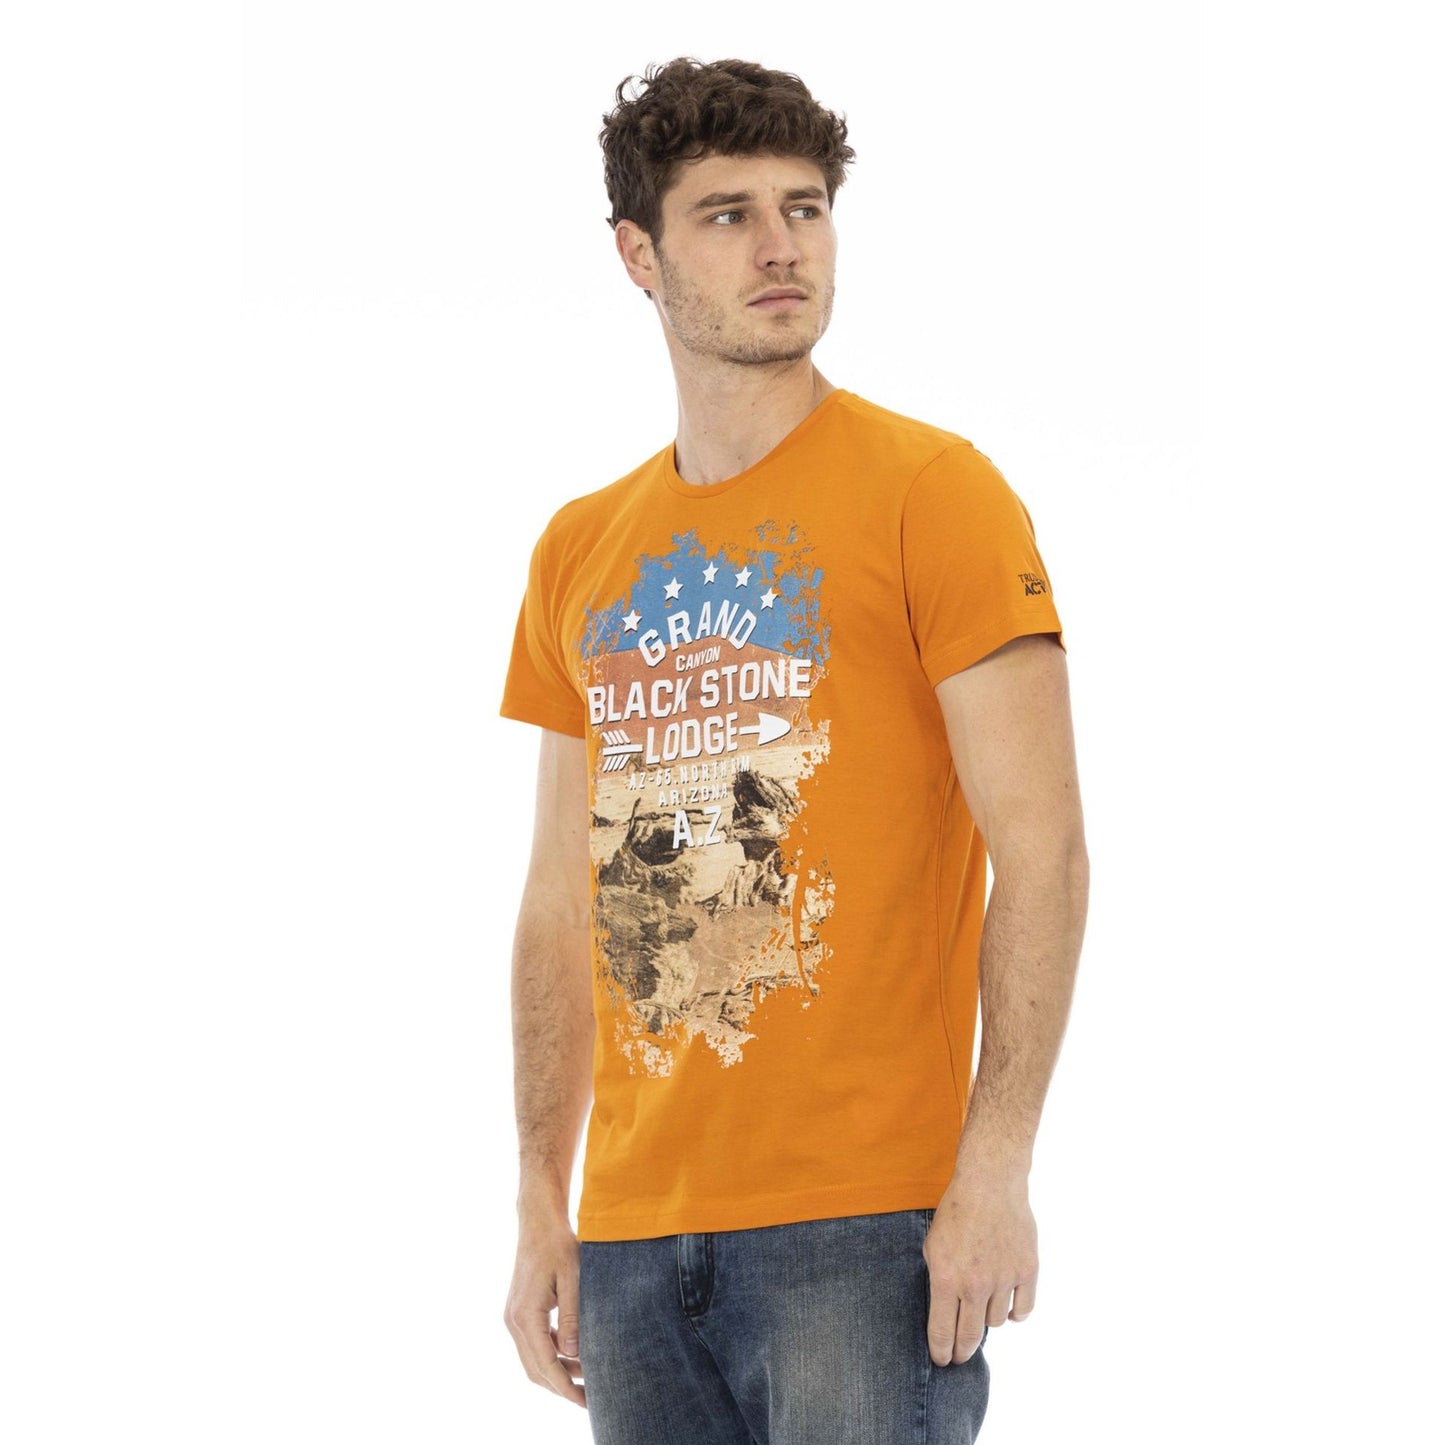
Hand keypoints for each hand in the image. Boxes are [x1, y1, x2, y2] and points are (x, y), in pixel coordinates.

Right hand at [504, 1218, 585, 1406]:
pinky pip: (534, 1344)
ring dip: (558, 1371)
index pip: (546, 1364)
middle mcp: (514, 1320)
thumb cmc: (558, 1245)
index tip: (586, 1401)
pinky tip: (574, 1353)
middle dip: (562, 1387)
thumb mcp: (573, 1278)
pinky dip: (552, 1354)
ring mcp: (514, 1317)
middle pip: (536, 1369)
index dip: (566, 1387)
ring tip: (588, 1377)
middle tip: (590, 1398)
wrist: (538, 1222)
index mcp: (526, 1315)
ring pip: (534, 1359)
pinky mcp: (519, 1312)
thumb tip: (574, 1353)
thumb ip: (573, 1316)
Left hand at [922, 1171, 1037, 1364]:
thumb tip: (944, 1311)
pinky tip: (1006, 1305)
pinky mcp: (1027, 1271)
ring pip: (996, 1322)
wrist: (990, 1184)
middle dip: (962, 1351)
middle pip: (970, 1336)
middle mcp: (975, 1285)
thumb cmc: (956, 1212)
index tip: (942, 1360)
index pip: (942, 1332)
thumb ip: (938, 1280)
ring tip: (982, 1305)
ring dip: (987, 1319)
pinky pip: (1023, 1310)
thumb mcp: (932, 1245)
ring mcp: (1004, 1279)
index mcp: (945, 1278)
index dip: (941, 1352)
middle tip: (960, 1356)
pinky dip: (1014, 1312)